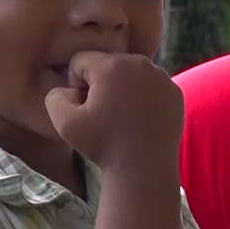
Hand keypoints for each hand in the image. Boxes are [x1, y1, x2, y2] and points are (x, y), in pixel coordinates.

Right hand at [45, 50, 184, 176]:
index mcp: (111, 65)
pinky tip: (140, 120)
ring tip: (122, 118)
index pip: (81, 61)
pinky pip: (150, 85)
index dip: (75, 84)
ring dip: (122, 89)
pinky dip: (143, 97)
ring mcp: (161, 77)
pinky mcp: (174, 91)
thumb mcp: (63, 123)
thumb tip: (69, 88)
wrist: (143, 168)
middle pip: (107, 63)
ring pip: (130, 73)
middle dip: (100, 84)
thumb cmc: (102, 145)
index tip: (85, 108)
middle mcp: (140, 63)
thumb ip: (55, 95)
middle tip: (104, 115)